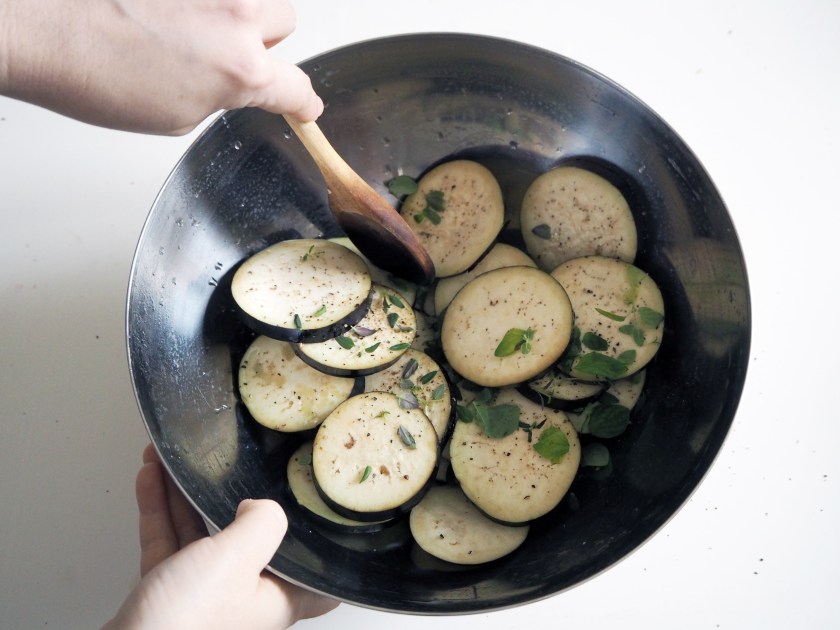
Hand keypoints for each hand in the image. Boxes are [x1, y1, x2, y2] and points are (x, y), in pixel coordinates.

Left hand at [0, 0, 322, 133]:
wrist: (37, 21)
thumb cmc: (90, 69)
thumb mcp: (175, 115)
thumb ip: (222, 95)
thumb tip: (234, 82)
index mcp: (240, 70)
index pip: (298, 88)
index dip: (303, 102)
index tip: (303, 104)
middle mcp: (238, 14)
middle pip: (284, 21)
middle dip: (260, 38)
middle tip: (219, 50)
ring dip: (234, 8)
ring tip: (186, 20)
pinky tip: (166, 8)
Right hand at [103, 444, 338, 628]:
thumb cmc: (185, 621)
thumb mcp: (237, 560)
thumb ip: (261, 523)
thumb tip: (262, 506)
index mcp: (277, 597)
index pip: (315, 574)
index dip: (324, 545)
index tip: (321, 510)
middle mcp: (245, 596)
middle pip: (247, 538)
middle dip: (231, 496)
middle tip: (222, 460)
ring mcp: (204, 595)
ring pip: (200, 534)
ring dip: (184, 495)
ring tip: (171, 459)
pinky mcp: (167, 593)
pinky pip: (168, 542)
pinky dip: (159, 510)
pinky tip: (149, 478)